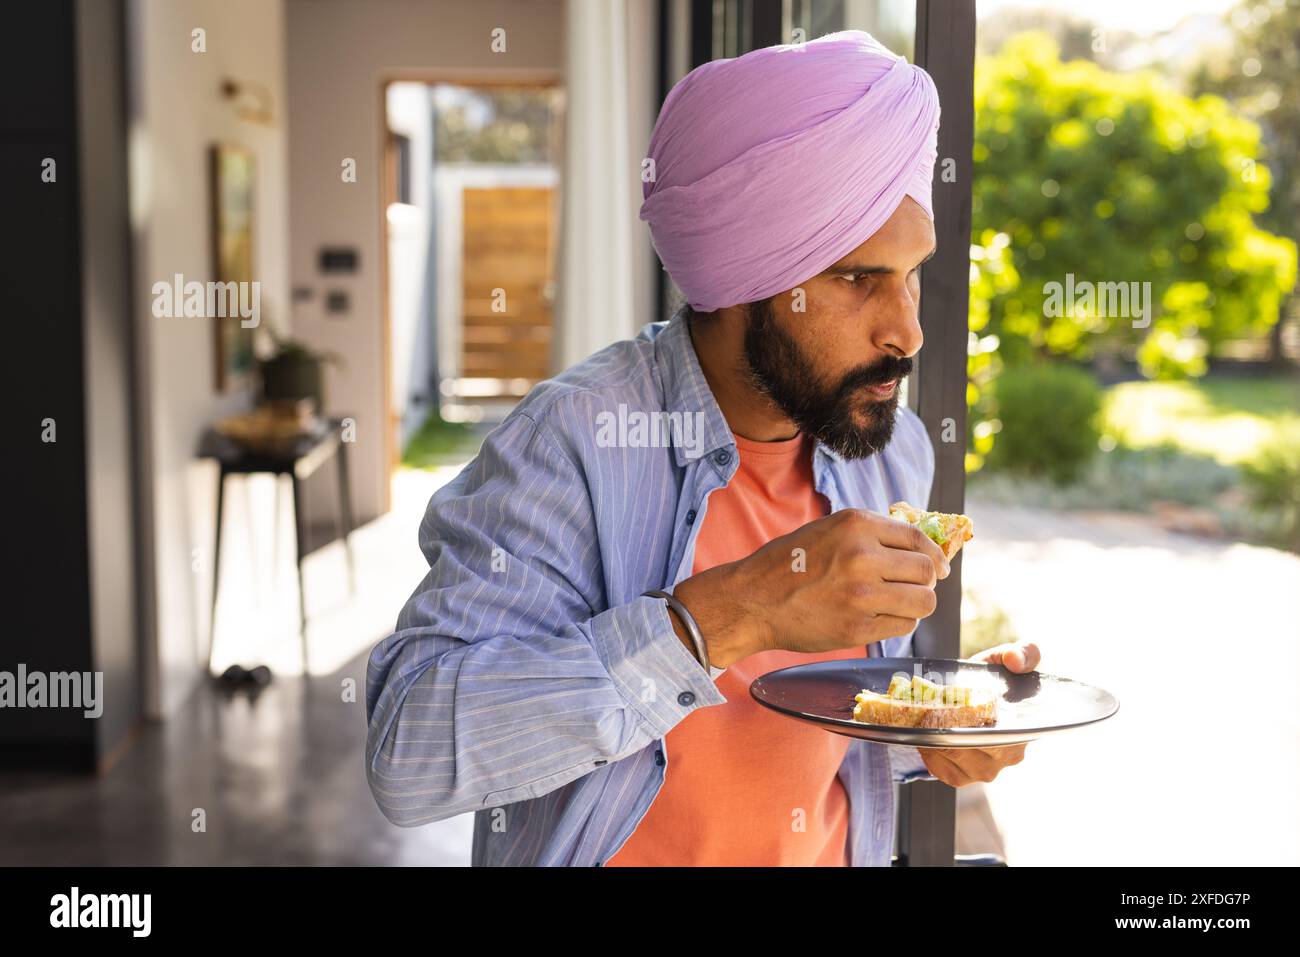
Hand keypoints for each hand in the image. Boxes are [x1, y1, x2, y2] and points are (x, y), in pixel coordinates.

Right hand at [672, 508, 949, 666]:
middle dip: (924, 581)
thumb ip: (870, 534)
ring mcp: (862, 594)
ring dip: (916, 604)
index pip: (917, 538)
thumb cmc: (789, 564)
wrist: (752, 600)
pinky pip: (904, 625)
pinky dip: (899, 623)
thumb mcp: (828, 530)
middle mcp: (863, 556)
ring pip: (923, 601)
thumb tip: (919, 549)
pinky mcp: (859, 627)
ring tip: (897, 604)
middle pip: (925, 571)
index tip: (939, 567)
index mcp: (856, 525)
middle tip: (910, 587)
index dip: (935, 555)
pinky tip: (881, 618)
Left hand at [919, 640, 1040, 785]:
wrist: (964, 695)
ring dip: (933, 737)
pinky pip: (939, 768)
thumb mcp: (1004, 660)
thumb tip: (1016, 661)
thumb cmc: (989, 679)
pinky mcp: (959, 777)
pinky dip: (926, 750)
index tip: (957, 705)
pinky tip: (923, 733)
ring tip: (924, 717)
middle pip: (971, 746)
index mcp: (1023, 733)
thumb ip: (1024, 653)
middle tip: (931, 707)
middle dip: (948, 727)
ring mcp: (984, 771)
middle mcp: (1008, 757)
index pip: (1000, 734)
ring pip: (952, 756)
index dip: (975, 720)